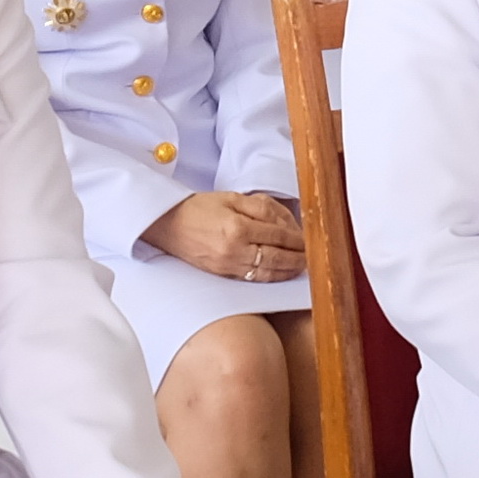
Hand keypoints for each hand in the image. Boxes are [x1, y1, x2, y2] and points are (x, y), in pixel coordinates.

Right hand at [145, 190, 305, 281]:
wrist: (167, 224)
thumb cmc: (198, 208)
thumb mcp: (231, 198)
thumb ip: (260, 208)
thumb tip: (285, 222)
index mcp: (237, 227)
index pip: (277, 236)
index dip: (296, 239)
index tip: (308, 240)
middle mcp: (234, 250)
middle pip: (276, 258)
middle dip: (296, 258)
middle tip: (311, 258)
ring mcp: (228, 265)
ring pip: (267, 273)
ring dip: (287, 272)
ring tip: (300, 268)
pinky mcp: (222, 274)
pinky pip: (252, 279)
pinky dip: (270, 278)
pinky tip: (280, 274)